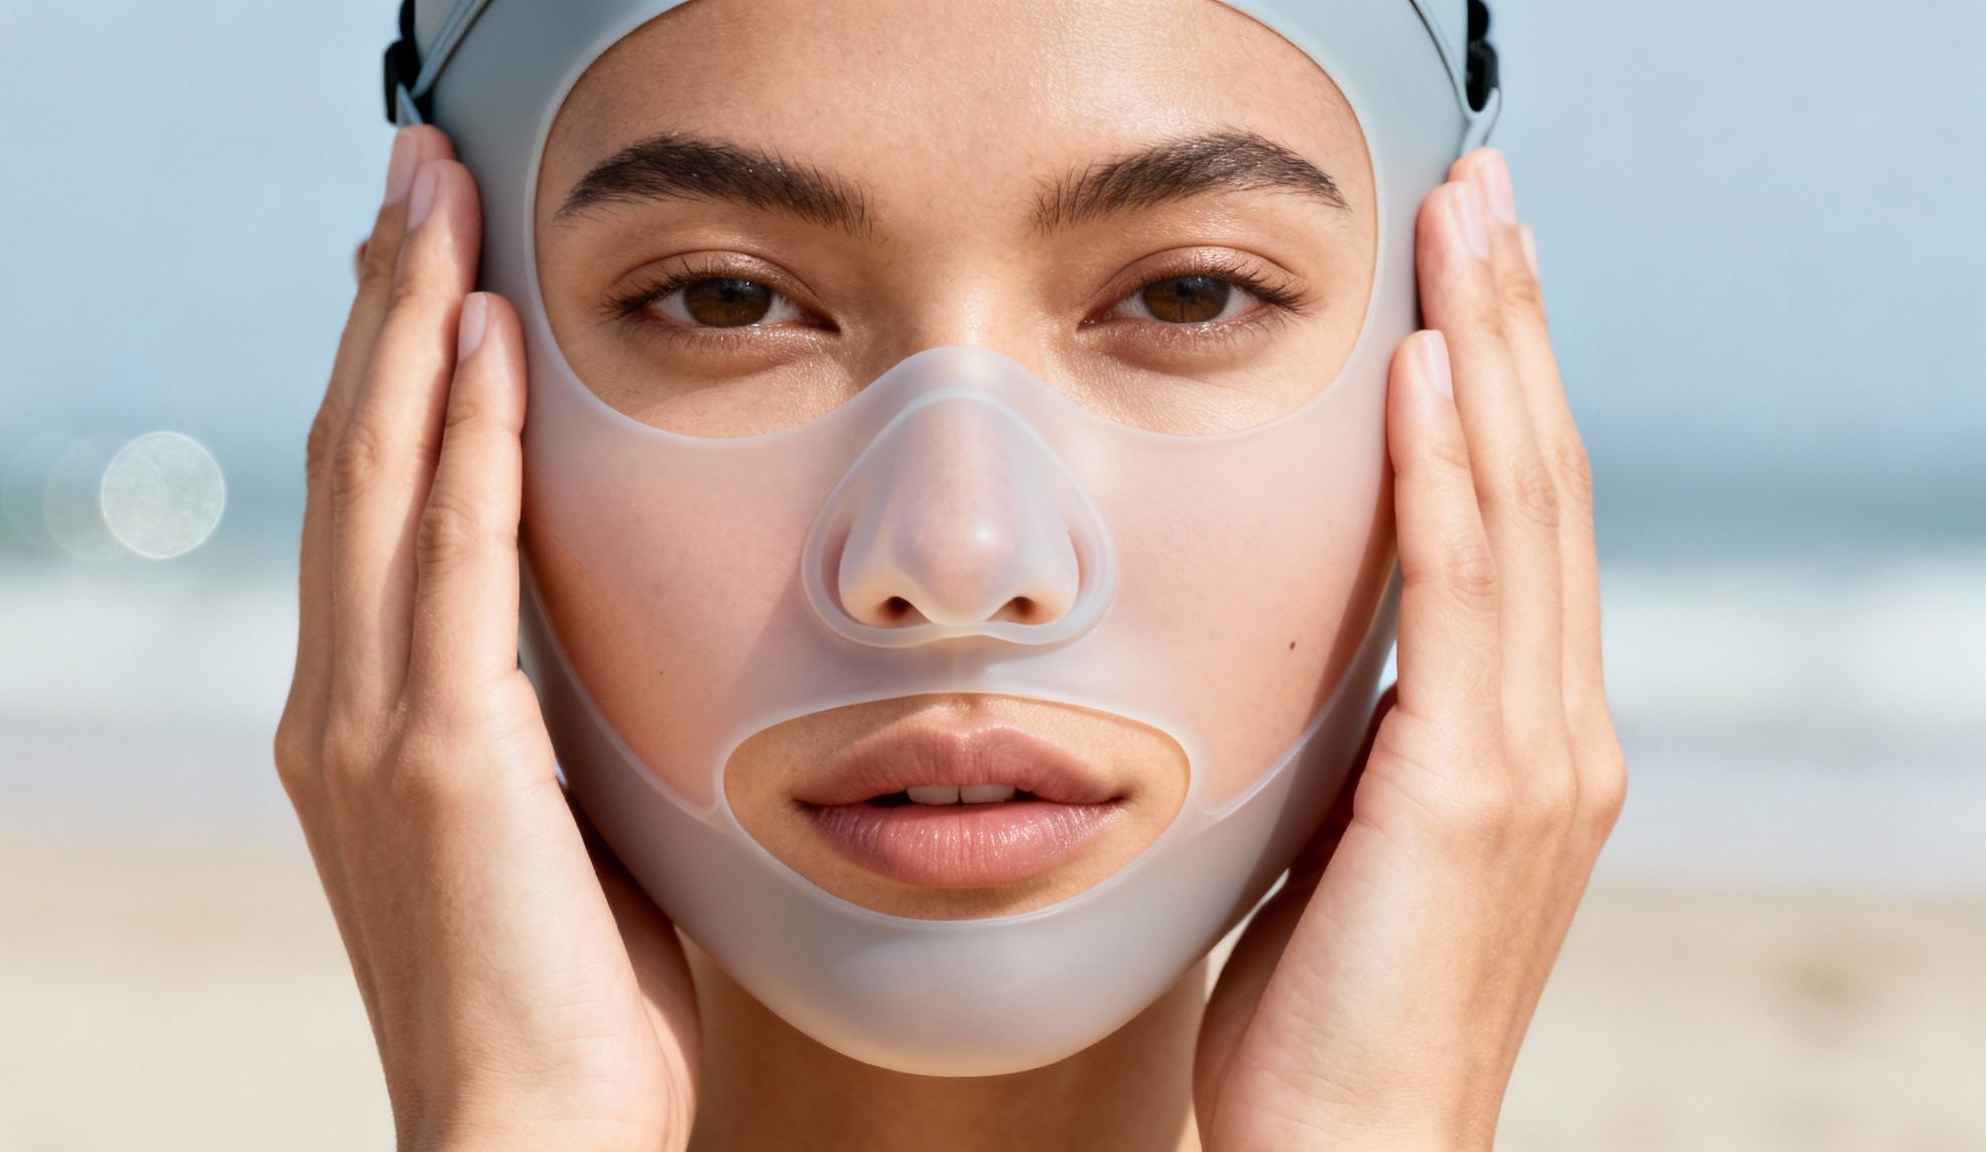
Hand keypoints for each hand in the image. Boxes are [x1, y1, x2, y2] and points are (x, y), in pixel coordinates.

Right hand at [275, 126, 698, 1151]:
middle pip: (354, 456)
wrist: (532, 1135)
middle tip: (414, 177)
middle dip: (384, 303)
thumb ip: (543, 710)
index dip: (391, 368)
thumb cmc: (564, 989)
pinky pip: (449, 565)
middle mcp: (338, 703)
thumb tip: (593, 621)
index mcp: (364, 716)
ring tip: (434, 204)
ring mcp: (371, 727)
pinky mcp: (437, 758)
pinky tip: (484, 346)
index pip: (370, 502)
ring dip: (410, 327)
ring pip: (380, 480)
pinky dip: (462, 444)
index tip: (426, 261)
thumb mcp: (551, 814)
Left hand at [1193, 148, 1625, 1150]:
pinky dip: (1453, 470)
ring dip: (1491, 352)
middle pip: (1544, 480)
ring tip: (1464, 226)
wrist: (1348, 1151)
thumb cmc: (1329, 1008)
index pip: (1524, 519)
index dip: (1504, 383)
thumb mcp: (1353, 835)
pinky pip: (1466, 594)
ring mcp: (1535, 759)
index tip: (1467, 271)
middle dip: (1513, 324)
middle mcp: (1560, 731)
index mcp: (1528, 738)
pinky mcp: (1476, 788)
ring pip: (1522, 508)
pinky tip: (1429, 370)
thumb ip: (1369, 732)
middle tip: (1482, 193)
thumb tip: (1332, 646)